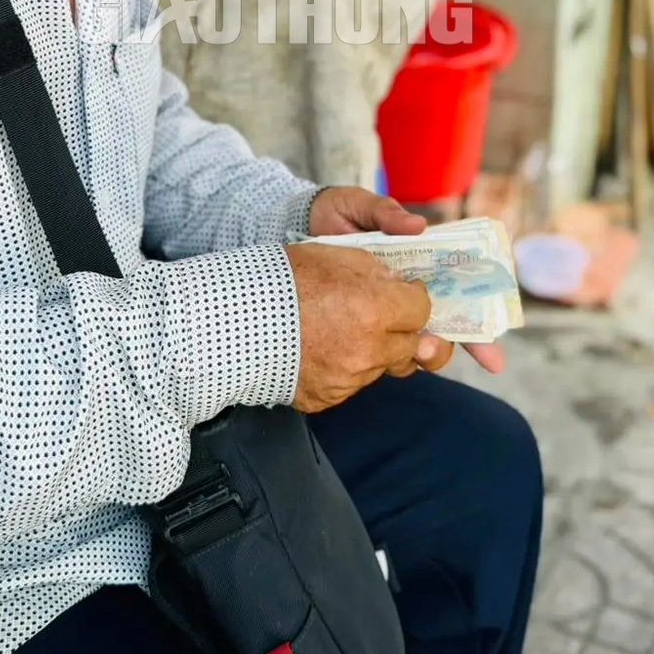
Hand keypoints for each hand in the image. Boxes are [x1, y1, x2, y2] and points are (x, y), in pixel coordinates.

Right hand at [285, 242, 431, 411]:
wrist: (232, 321)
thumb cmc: (283, 280)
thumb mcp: (335, 255)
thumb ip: (378, 272)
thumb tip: (402, 287)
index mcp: (375, 311)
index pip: (421, 310)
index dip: (411, 298)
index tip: (399, 293)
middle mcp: (368, 351)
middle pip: (410, 346)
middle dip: (399, 329)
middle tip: (375, 314)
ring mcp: (348, 380)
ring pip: (379, 366)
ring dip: (370, 350)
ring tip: (336, 330)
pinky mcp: (327, 399)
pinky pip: (349, 384)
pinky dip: (342, 368)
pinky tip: (318, 349)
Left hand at [304, 186, 506, 378]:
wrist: (294, 225)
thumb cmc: (336, 213)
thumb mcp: (359, 205)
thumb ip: (385, 213)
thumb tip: (417, 226)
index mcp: (419, 263)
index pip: (456, 292)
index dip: (477, 321)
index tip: (491, 353)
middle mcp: (407, 289)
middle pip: (444, 325)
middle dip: (452, 349)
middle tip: (433, 354)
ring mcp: (383, 306)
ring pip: (415, 340)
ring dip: (421, 355)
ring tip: (409, 358)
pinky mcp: (358, 316)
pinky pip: (379, 343)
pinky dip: (387, 356)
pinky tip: (383, 362)